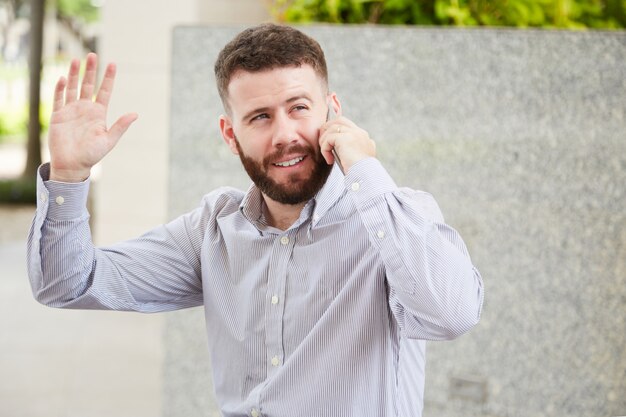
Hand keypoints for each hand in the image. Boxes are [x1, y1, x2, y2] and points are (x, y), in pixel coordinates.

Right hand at [48, 53, 136, 181]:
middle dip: (91, 70)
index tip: (113, 64)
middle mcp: (85, 109)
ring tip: (77, 60)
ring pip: (73, 88)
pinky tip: (63, 79)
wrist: (72, 165)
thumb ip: (120, 126)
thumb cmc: (92, 155)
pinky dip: (60, 88)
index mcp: (99, 114)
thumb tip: (135, 114)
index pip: (104, 91)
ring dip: (74, 74)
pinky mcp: (58, 115)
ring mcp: (71, 111)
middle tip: (93, 55)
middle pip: (88, 85)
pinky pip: (58, 98)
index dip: (108, 78)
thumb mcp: (109, 140)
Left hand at [319, 115, 375, 172]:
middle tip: (322, 142)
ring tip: (326, 154)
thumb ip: (352, 150)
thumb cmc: (361, 172)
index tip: (329, 142)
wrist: (366, 176)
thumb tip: (337, 149)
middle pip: (339, 120)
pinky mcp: (345, 138)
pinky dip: (325, 149)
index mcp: (363, 136)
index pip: (347, 124)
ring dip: (324, 141)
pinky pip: (328, 139)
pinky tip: (329, 160)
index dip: (335, 130)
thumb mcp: (358, 158)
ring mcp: (353, 133)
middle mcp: (359, 132)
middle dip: (327, 129)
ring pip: (331, 128)